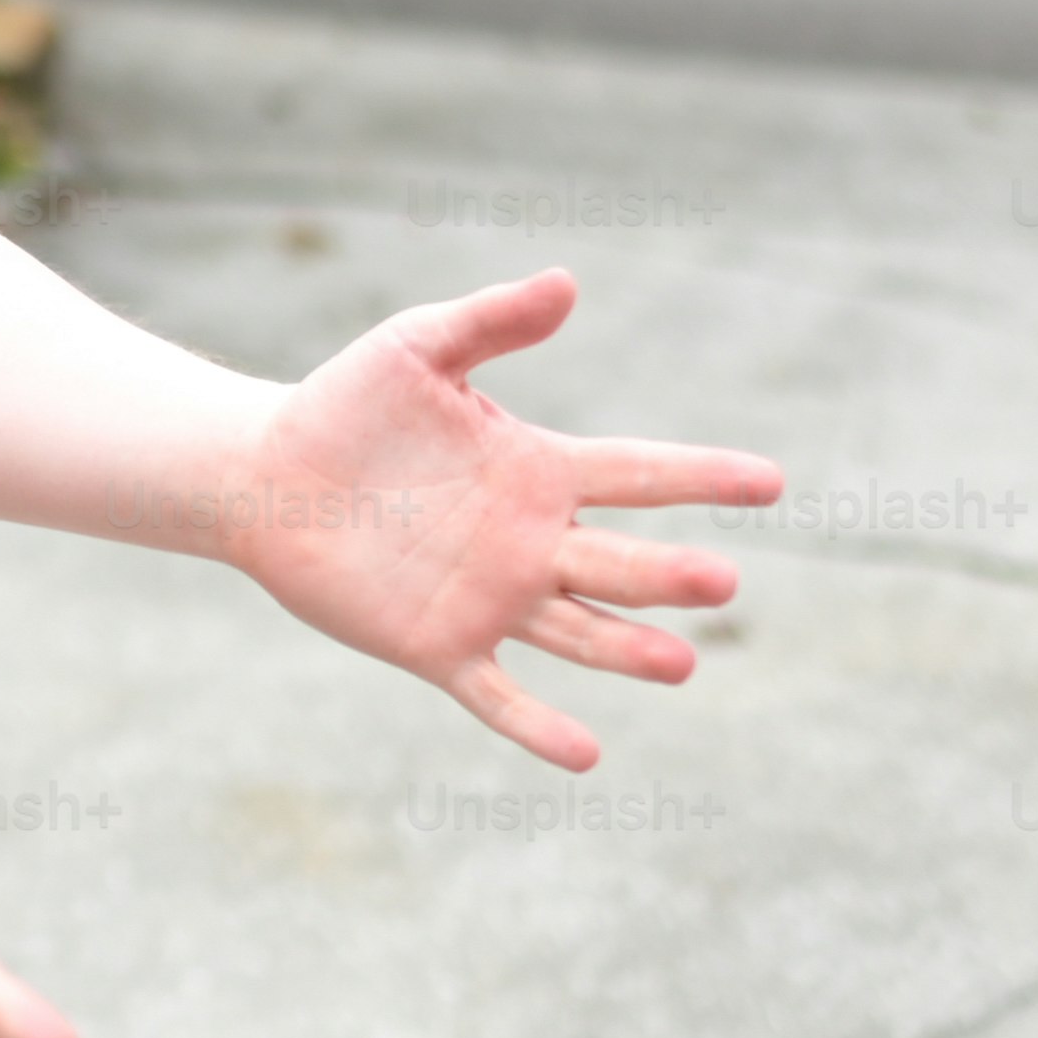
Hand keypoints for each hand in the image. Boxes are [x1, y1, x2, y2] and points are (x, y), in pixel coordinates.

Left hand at [223, 271, 780, 768]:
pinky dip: (539, 726)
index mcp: (538, 470)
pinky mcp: (439, 646)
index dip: (705, 475)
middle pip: (620, 560)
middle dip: (671, 573)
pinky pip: (499, 694)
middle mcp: (531, 541)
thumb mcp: (419, 348)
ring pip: (580, 632)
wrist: (266, 476)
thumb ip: (492, 320)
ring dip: (629, 649)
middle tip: (721, 581)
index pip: (641, 473)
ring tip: (680, 663)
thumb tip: (567, 281)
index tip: (771, 480)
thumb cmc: (345, 405)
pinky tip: (586, 755)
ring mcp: (491, 599)